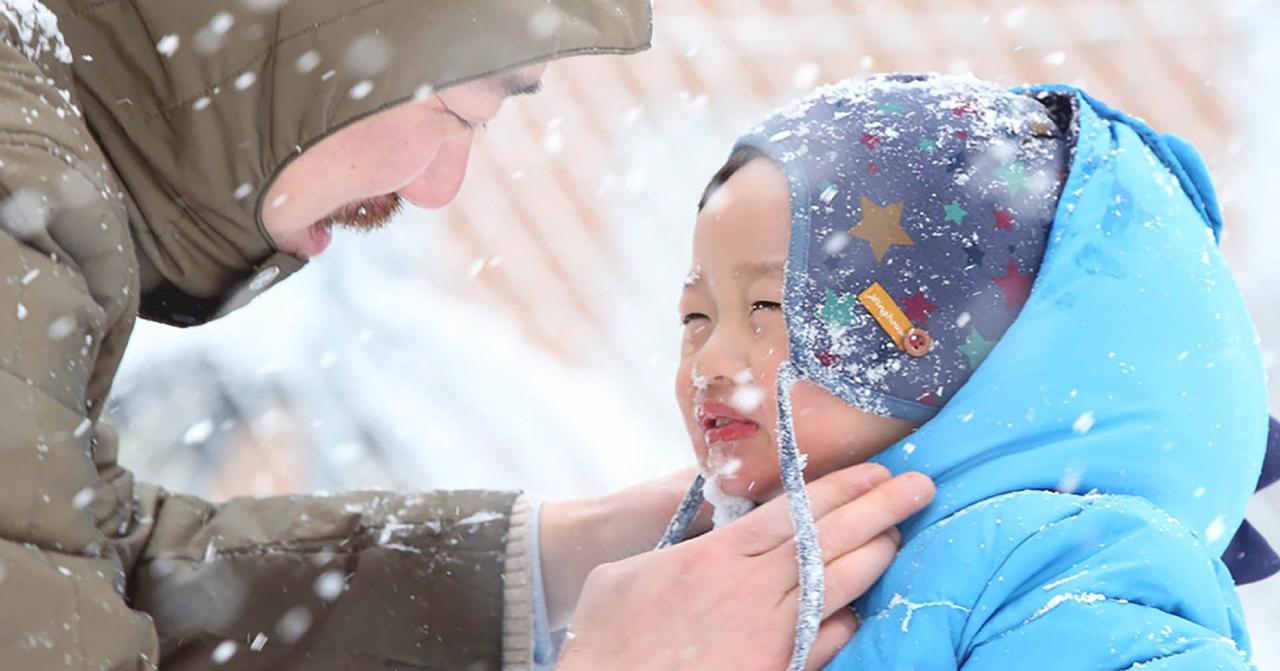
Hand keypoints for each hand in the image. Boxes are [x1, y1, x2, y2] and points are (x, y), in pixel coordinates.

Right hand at [555, 464, 933, 670]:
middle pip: (831, 539)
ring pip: (837, 586)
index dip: (843, 487)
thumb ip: (683, 548)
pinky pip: (823, 643)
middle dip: (881, 508)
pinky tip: (859, 610)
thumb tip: (710, 537)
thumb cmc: (606, 635)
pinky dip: (845, 622)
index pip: (797, 509)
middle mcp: (752, 589)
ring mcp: (768, 634)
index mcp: (719, 554)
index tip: (877, 471)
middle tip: (920, 487)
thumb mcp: (629, 572)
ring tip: (898, 536)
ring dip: (874, 558)